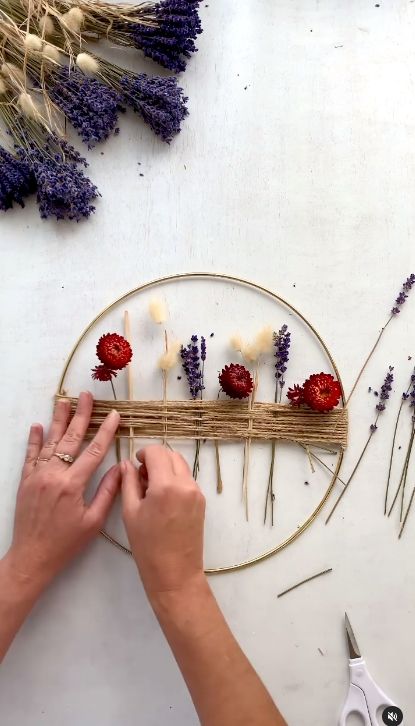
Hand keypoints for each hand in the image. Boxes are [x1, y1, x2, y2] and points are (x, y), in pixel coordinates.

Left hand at [6, 392, 120, 592]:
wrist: (32, 557)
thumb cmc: (66, 544)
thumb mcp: (93, 521)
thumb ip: (107, 493)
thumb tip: (119, 468)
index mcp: (73, 484)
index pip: (94, 450)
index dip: (106, 431)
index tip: (115, 415)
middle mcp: (54, 475)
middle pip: (70, 439)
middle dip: (81, 416)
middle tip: (86, 396)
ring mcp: (37, 476)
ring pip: (50, 442)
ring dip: (57, 420)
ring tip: (63, 401)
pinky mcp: (25, 481)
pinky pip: (30, 456)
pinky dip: (34, 440)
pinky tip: (37, 426)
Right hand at [121, 446, 205, 601]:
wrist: (175, 574)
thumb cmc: (147, 546)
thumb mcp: (130, 512)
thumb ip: (128, 482)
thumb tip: (126, 464)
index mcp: (166, 485)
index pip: (157, 452)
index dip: (143, 453)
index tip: (135, 464)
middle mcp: (185, 484)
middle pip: (171, 454)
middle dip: (155, 458)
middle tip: (141, 476)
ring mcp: (196, 492)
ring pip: (181, 465)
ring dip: (166, 467)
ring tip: (151, 488)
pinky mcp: (201, 501)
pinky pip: (187, 479)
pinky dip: (174, 479)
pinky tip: (163, 498)